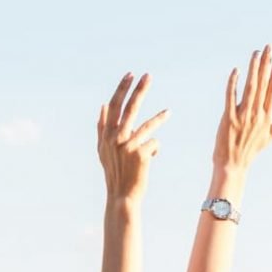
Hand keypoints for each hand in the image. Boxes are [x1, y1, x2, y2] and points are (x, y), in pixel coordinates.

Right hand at [97, 73, 167, 202]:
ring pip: (147, 126)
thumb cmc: (115, 172)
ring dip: (160, 118)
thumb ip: (102, 127)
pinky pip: (154, 144)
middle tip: (148, 76)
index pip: (114, 106)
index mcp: (106, 135)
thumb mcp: (103, 150)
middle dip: (139, 90)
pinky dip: (154, 150)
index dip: (122, 89)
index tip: (130, 75)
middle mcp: (115, 138)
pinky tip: (150, 159)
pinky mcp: (140, 154)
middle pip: (130, 108)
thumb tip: (104, 104)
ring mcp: (127, 146)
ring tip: (169, 113)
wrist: (122, 197)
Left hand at [212, 46, 271, 172]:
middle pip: (263, 84)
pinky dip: (233, 84)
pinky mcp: (229, 118)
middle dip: (266, 64)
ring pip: (250, 88)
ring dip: (253, 69)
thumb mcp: (269, 138)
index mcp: (267, 117)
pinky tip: (236, 71)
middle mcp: (257, 114)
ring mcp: (243, 116)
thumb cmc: (250, 151)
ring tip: (256, 53)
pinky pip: (231, 97)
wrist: (233, 165)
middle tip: (269, 47)